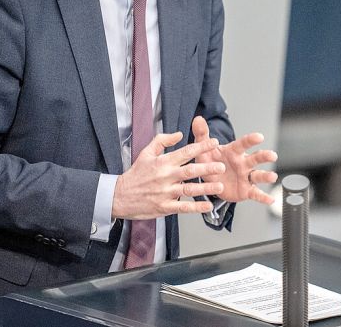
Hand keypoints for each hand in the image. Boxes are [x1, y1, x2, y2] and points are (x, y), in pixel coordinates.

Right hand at [112, 132, 226, 219]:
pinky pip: (183, 207)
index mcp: (162, 162)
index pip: (185, 152)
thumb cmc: (135, 174)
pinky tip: (208, 206)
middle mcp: (165, 177)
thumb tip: (179, 134)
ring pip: (188, 189)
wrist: (119, 196)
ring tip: (220, 186)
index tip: (214, 142)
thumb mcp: (146, 153)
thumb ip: (162, 140)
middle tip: (221, 166)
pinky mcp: (164, 207)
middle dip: (207, 168)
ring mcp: (165, 193)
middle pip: (190, 171)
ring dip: (205, 188)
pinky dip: (196, 207)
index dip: (201, 147)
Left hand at [192, 116, 278, 203]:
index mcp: (234, 152)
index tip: (259, 136)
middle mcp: (243, 163)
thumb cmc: (210, 161)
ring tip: (272, 177)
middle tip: (272, 155)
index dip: (251, 140)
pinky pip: (256, 194)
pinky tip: (270, 200)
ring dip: (266, 176)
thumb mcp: (204, 149)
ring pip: (258, 175)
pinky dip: (263, 198)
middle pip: (255, 158)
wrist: (212, 181)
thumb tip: (198, 119)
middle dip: (264, 156)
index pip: (243, 144)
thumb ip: (202, 134)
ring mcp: (246, 177)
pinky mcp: (246, 190)